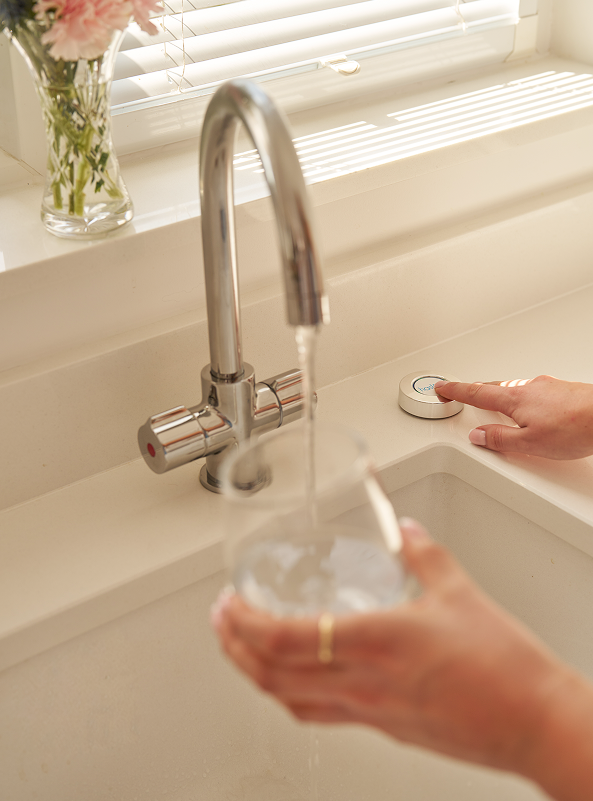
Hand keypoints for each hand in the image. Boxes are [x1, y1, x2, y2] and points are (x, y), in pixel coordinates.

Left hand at [211, 520, 579, 788]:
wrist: (533, 721)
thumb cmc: (503, 666)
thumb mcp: (459, 592)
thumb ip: (423, 554)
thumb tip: (405, 531)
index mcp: (375, 640)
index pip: (283, 637)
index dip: (242, 623)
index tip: (227, 603)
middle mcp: (361, 682)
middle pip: (271, 674)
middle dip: (233, 647)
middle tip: (220, 622)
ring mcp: (368, 711)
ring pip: (288, 699)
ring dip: (254, 673)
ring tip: (242, 649)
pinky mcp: (382, 727)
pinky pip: (319, 714)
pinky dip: (290, 693)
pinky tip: (294, 680)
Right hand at [435, 375, 592, 458]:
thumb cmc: (575, 427)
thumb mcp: (530, 443)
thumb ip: (500, 439)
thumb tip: (479, 435)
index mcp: (515, 399)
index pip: (476, 393)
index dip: (456, 391)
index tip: (442, 388)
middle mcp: (528, 387)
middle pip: (493, 387)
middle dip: (475, 391)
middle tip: (462, 392)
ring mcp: (546, 387)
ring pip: (513, 388)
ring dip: (499, 394)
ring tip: (492, 402)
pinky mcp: (561, 390)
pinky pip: (531, 391)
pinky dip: (520, 397)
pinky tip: (528, 407)